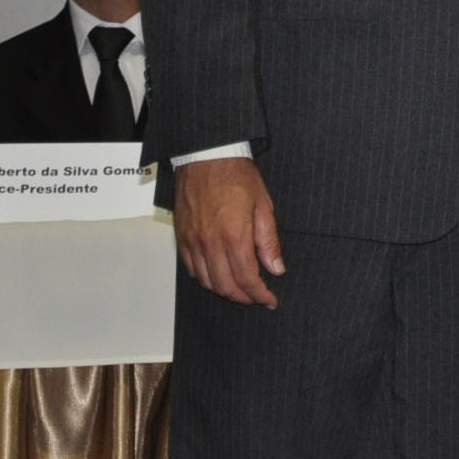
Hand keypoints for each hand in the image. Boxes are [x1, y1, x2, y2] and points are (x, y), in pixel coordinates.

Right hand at [174, 157, 284, 306]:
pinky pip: (191, 269)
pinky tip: (218, 275)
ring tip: (240, 289)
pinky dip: (206, 279)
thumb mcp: (264, 205)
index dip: (259, 295)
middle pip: (225, 286)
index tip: (269, 300)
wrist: (206, 157)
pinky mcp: (181, 238)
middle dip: (243, 297)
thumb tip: (276, 268)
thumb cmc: (236, 176)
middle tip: (257, 297)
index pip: (247, 279)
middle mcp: (210, 243)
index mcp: (234, 236)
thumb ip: (268, 241)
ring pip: (207, 282)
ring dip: (224, 291)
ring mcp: (193, 242)